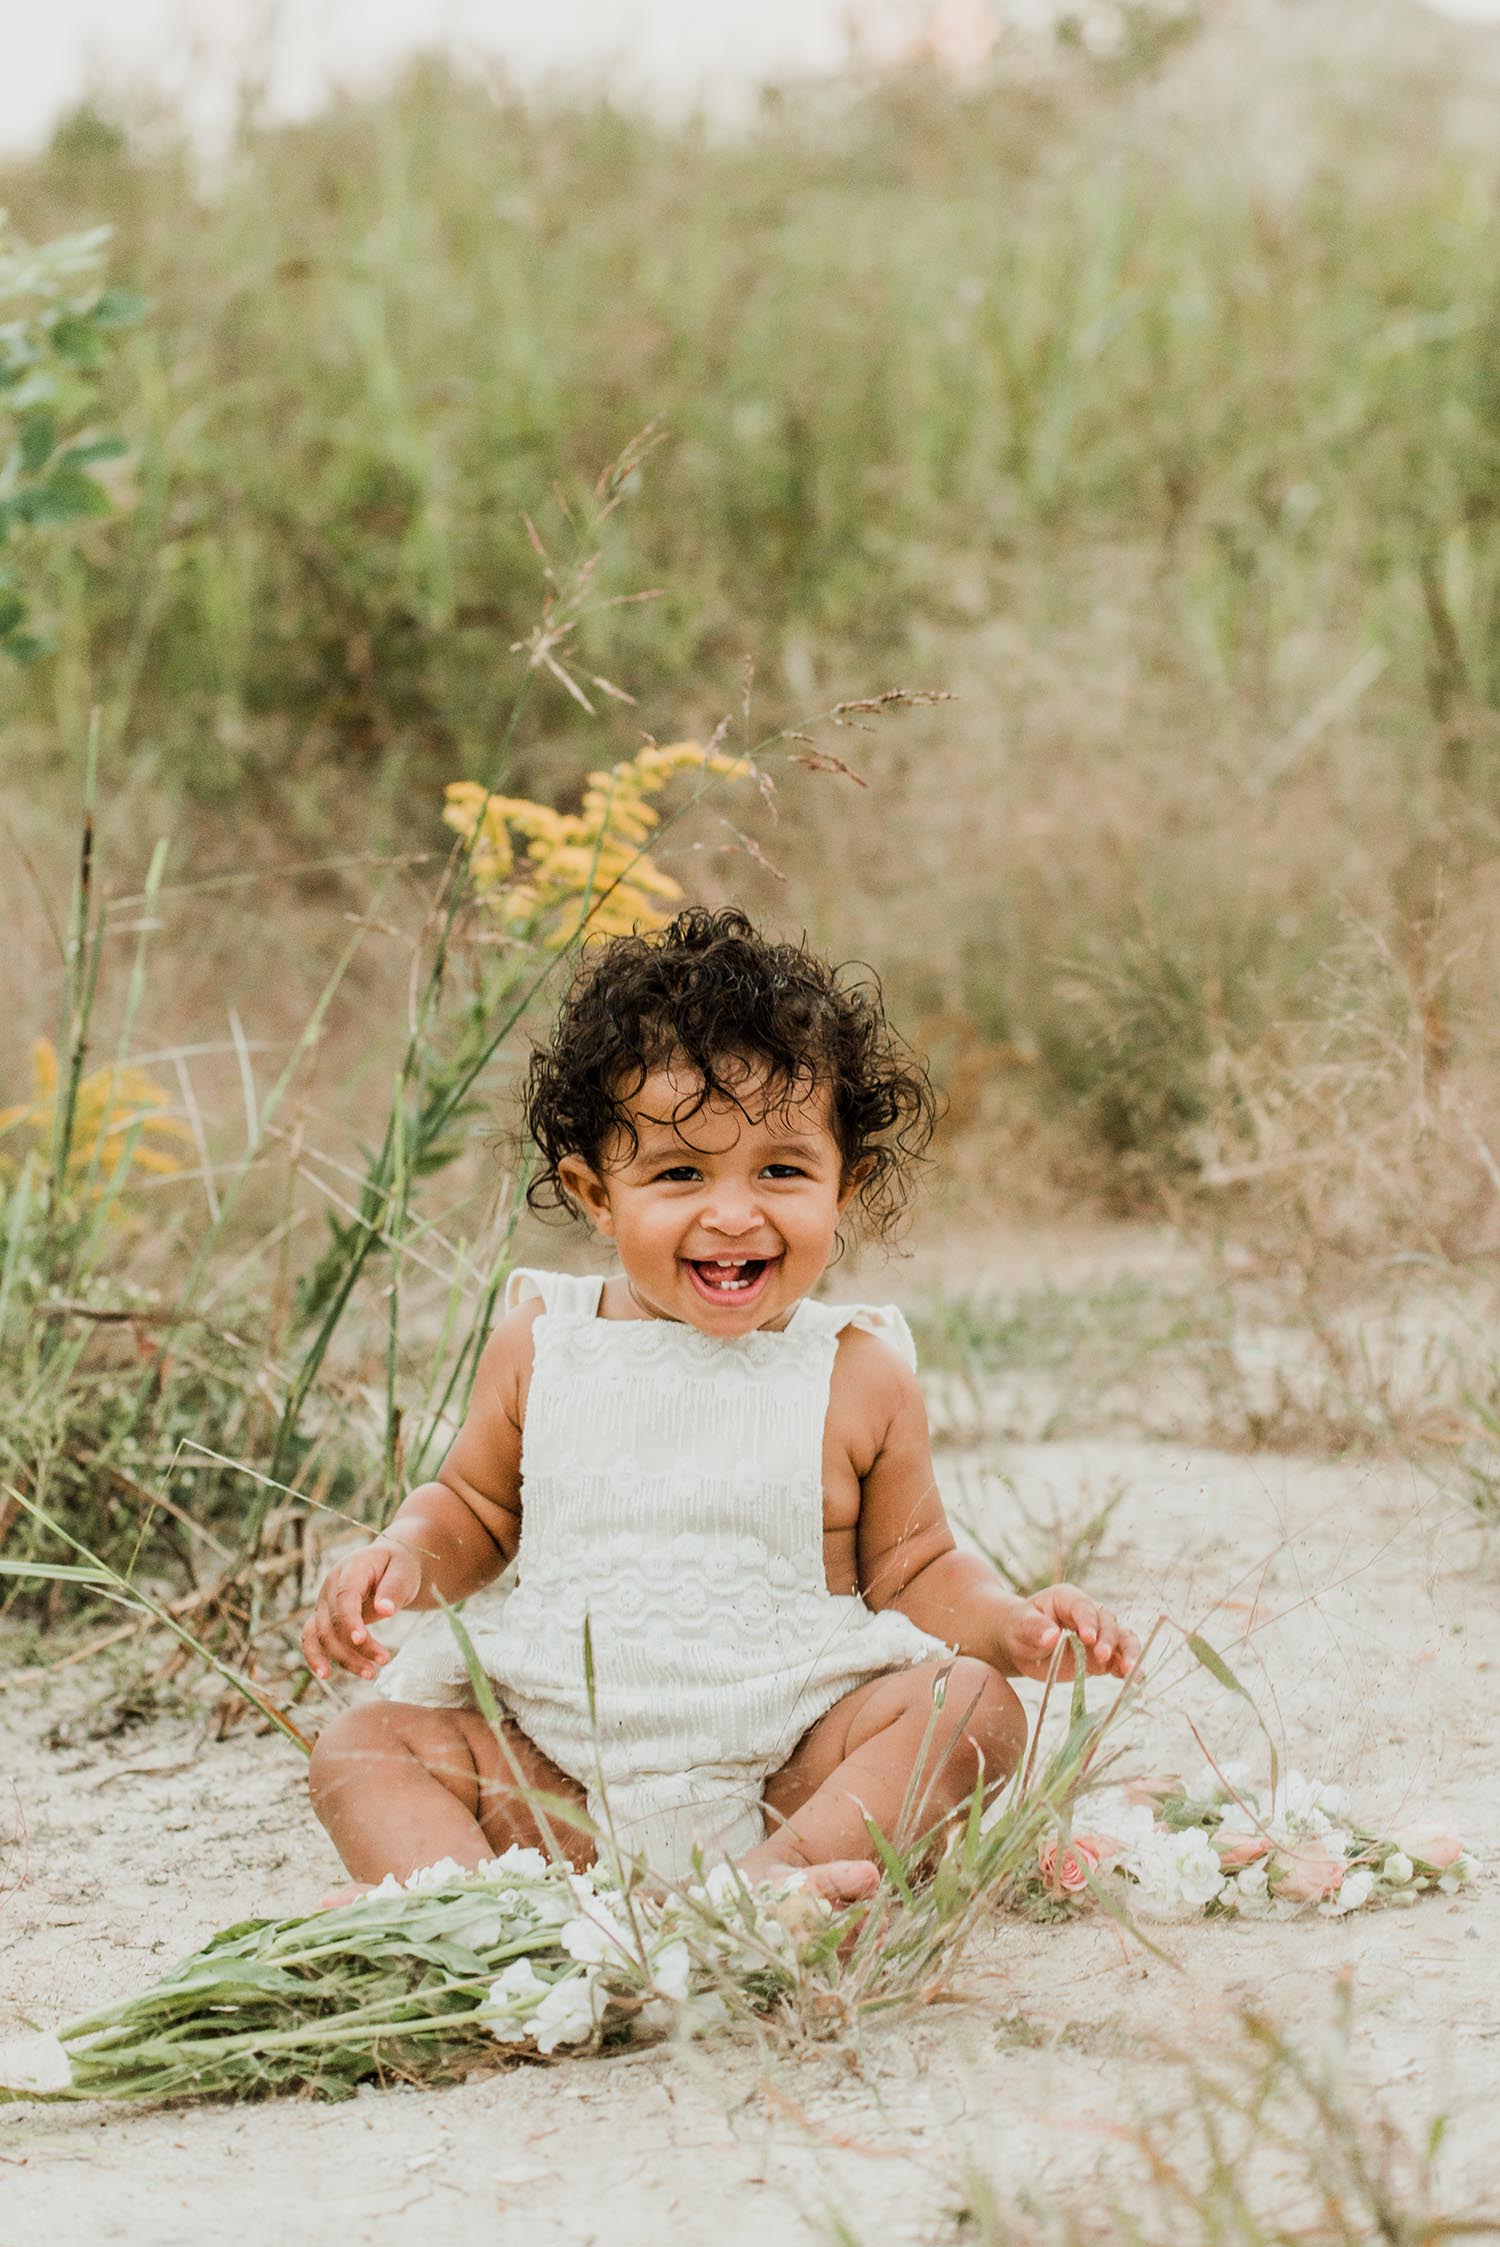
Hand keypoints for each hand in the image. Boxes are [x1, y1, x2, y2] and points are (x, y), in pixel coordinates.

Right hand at [301, 1537, 422, 1681]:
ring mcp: (323, 1602)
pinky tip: (326, 1675)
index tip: (360, 1640)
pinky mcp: (323, 1617)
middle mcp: (330, 1586)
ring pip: (322, 1636)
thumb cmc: (397, 1566)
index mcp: (351, 1569)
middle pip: (333, 1622)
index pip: (344, 1597)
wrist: (388, 1563)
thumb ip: (394, 1588)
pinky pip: (311, 1638)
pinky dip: (315, 1657)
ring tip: (370, 1675)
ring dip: (343, 1658)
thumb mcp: (404, 1570)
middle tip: (384, 1661)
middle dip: (355, 1647)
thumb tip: (385, 1611)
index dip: (349, 1620)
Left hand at [1001, 1584, 1137, 1681]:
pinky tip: (1135, 1680)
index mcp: (1068, 1599)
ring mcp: (1099, 1635)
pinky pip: (1119, 1659)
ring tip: (1131, 1671)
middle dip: (1108, 1639)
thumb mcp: (1020, 1626)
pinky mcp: (1102, 1656)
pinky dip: (1128, 1669)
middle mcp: (1089, 1614)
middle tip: (1102, 1656)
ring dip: (1128, 1653)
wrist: (1021, 1644)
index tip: (1088, 1639)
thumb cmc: (1019, 1628)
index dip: (1088, 1621)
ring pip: (1122, 1639)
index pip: (1083, 1607)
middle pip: (1108, 1622)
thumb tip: (1052, 1635)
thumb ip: (1034, 1629)